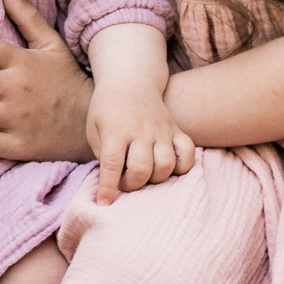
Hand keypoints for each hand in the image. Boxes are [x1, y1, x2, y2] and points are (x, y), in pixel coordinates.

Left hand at [86, 83, 197, 202]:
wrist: (130, 81)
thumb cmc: (107, 109)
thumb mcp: (94, 128)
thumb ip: (103, 155)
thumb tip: (115, 181)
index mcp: (116, 130)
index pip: (112, 164)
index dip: (108, 187)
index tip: (104, 202)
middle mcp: (141, 131)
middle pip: (142, 169)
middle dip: (132, 184)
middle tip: (125, 180)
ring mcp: (162, 130)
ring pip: (166, 165)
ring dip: (155, 179)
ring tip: (145, 174)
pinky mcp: (176, 130)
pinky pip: (189, 153)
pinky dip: (183, 166)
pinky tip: (170, 168)